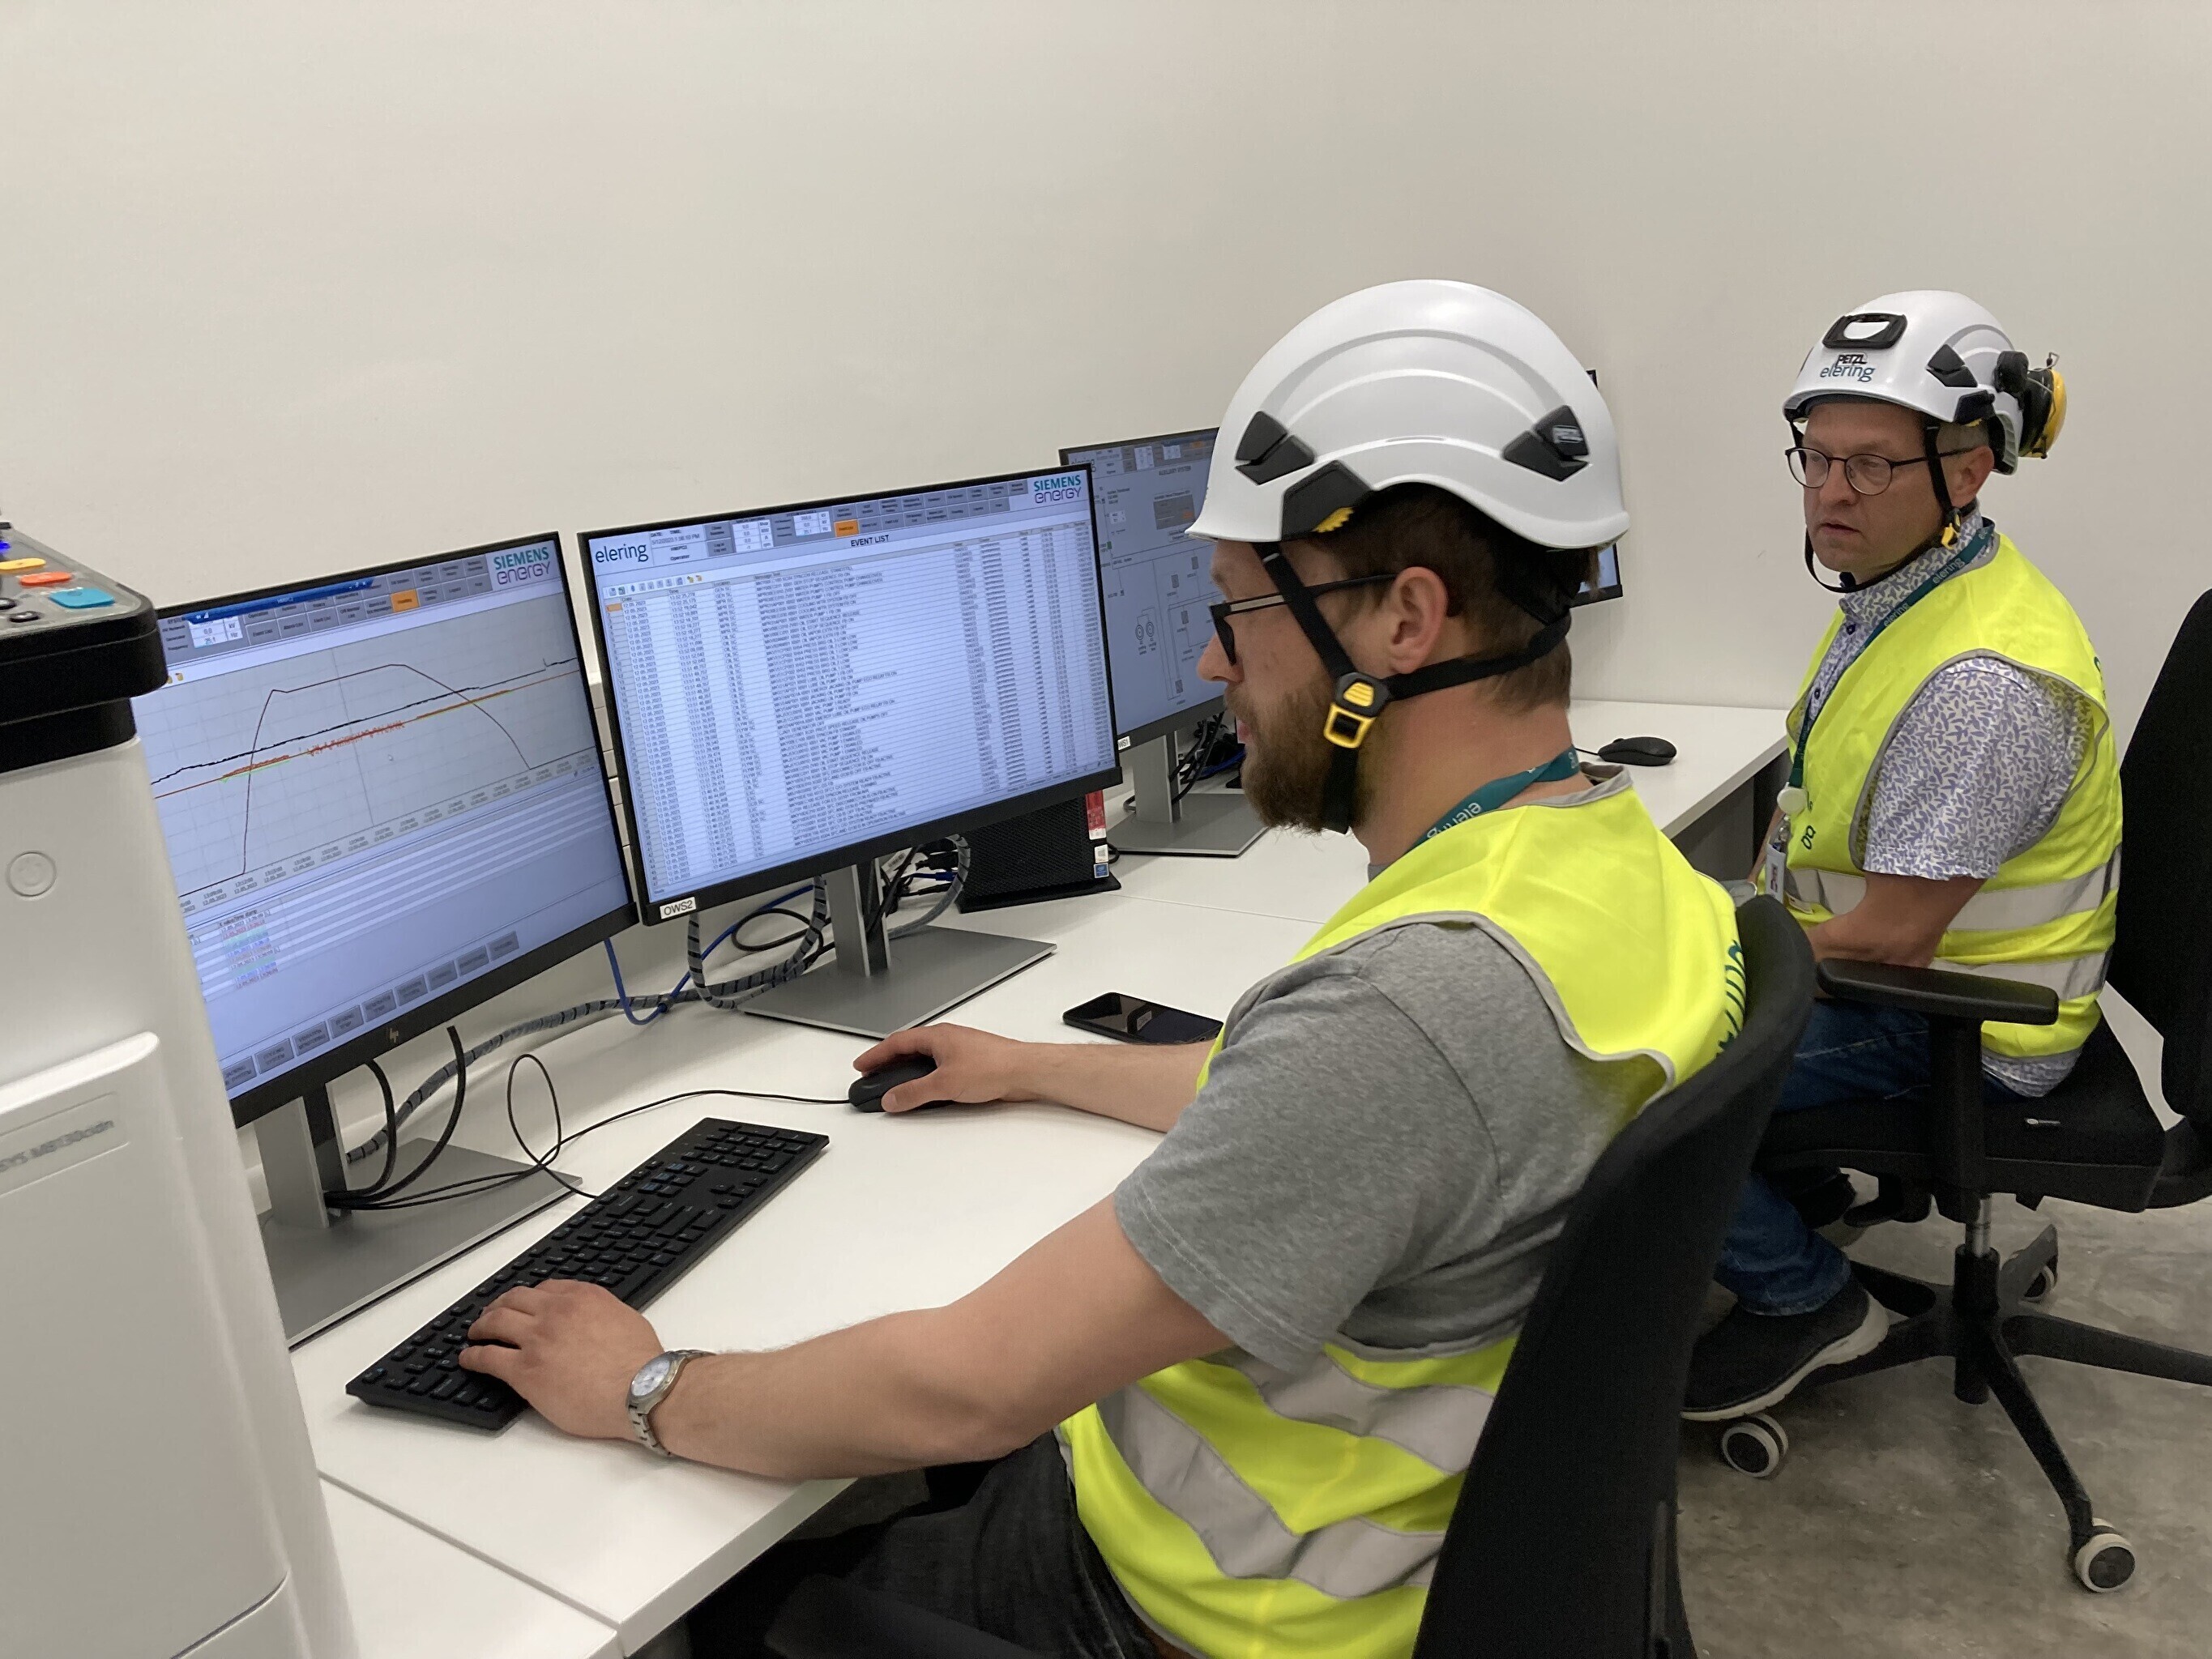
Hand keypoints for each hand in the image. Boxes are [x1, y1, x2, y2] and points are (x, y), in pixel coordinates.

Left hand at [459, 1280, 665, 1440]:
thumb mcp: (627, 1320)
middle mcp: (556, 1312)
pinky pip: (487, 1357)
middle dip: (498, 1306)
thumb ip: (603, 1315)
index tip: (525, 1304)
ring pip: (495, 1322)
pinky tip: (468, 1359)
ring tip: (475, 1334)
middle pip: (514, 1300)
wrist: (639, 1390)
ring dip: (481, 1326)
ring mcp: (537, 1340)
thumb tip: (595, 1323)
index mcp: (583, 1298)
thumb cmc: (641, 1364)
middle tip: (491, 1314)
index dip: (530, 1297)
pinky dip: (473, 1356)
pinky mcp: (524, 1371)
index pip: (546, 1289)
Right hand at [853, 1024, 1037, 1113]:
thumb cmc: (993, 1066)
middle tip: (873, 1076)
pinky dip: (926, 1077)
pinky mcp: (971, 1064)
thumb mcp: (944, 1084)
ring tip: (895, 1086)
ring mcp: (959, 1051)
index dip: (875, 1055)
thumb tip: (892, 1098)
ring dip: (907, 1071)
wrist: (1025, 1071)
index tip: (861, 1065)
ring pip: (924, 1059)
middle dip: (888, 1063)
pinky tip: (927, 1091)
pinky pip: (939, 1068)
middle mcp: (947, 1039)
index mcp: (936, 1036)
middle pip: (908, 1049)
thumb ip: (914, 1093)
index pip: (896, 1043)